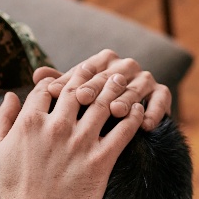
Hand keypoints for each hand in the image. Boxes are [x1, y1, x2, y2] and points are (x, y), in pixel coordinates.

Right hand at [0, 76, 142, 198]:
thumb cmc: (12, 189)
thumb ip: (1, 120)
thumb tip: (10, 95)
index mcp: (30, 122)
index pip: (50, 87)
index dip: (62, 80)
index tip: (74, 81)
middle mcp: (55, 127)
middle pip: (79, 88)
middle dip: (93, 77)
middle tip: (105, 71)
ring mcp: (79, 144)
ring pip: (104, 104)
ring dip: (116, 90)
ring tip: (124, 84)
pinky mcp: (100, 161)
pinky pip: (122, 131)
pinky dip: (132, 117)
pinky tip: (136, 111)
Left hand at [33, 49, 170, 130]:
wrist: (115, 136)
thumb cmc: (89, 115)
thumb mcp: (71, 102)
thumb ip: (58, 87)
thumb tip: (37, 74)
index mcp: (103, 63)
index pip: (88, 66)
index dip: (73, 78)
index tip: (58, 93)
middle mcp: (125, 67)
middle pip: (113, 73)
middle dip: (98, 86)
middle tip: (84, 100)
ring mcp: (144, 79)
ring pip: (137, 84)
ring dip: (126, 97)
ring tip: (115, 111)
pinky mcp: (161, 94)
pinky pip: (161, 97)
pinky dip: (154, 109)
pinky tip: (144, 125)